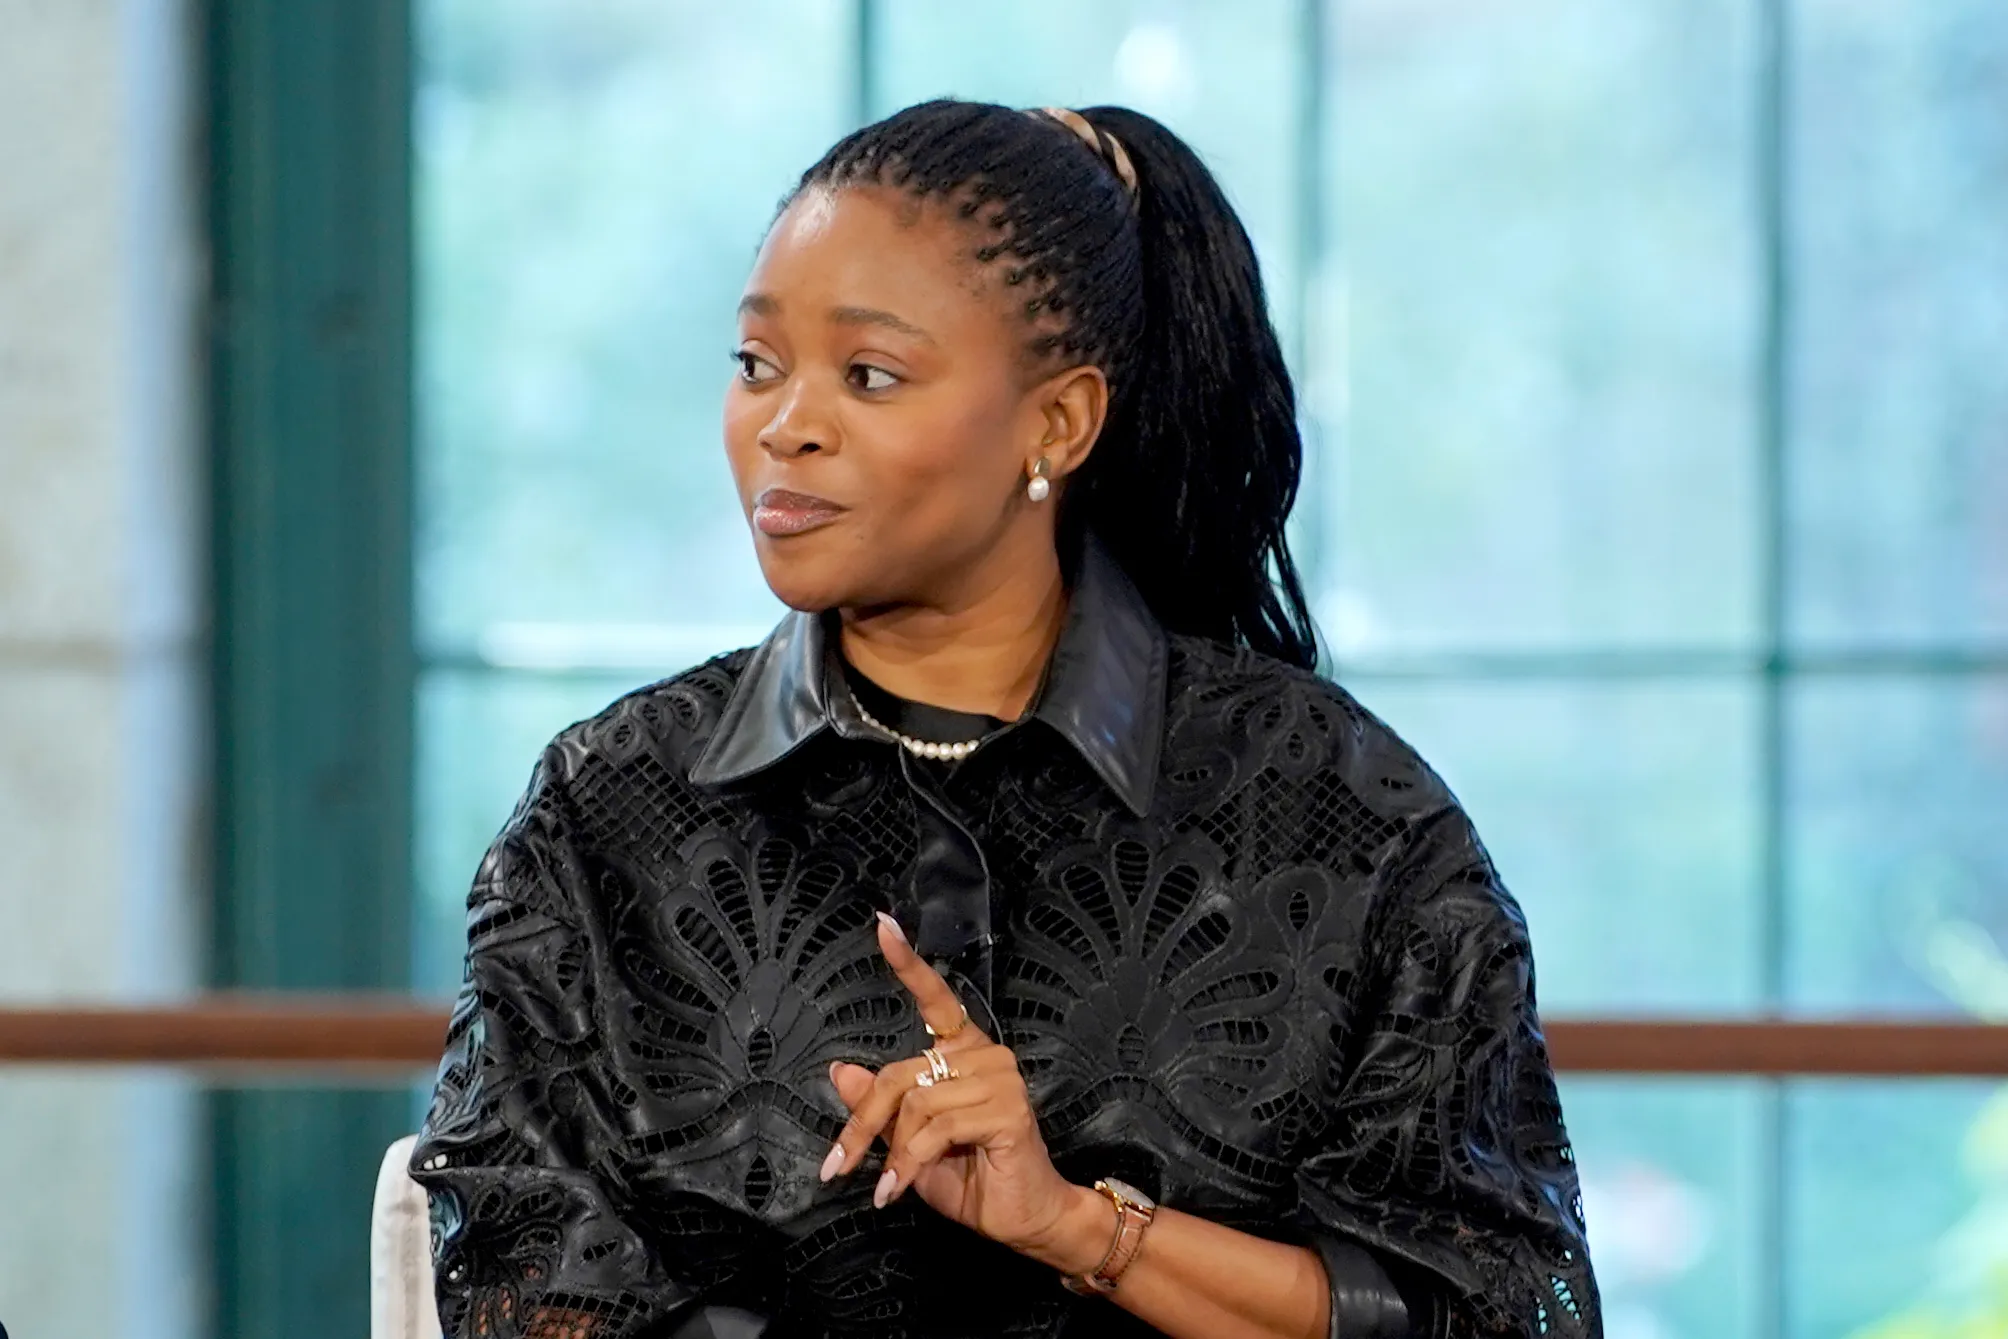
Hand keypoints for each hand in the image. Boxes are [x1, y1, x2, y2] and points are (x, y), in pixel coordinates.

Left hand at [820, 912, 1109, 1271]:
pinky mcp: (1007, 1110)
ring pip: (916, 1105)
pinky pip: (936, 1129)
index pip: (937, 999)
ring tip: (886, 1186)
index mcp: (965, 1052)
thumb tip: (838, 1071)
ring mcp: (1001, 1079)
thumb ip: (880, 1107)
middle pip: (900, 1073)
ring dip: (891, 1153)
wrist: (1025, 1219)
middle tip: (837, 1165)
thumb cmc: (973, 1179)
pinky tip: (897, 1189)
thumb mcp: (909, 1143)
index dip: (909, 963)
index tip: (883, 925)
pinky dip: (908, 1163)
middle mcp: (986, 1055)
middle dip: (862, 1124)